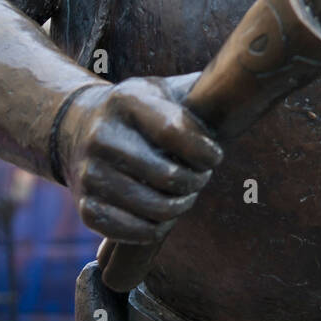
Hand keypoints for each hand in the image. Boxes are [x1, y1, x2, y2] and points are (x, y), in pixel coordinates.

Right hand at [55, 74, 222, 245]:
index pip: (173, 131)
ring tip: (186, 196)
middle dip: (196, 182)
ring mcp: (89, 172)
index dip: (203, 151)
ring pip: (152, 207)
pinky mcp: (85, 205)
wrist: (77, 127)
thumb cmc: (138, 111)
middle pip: (166, 176)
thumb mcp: (161, 89)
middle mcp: (102, 135)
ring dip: (179, 208)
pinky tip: (163, 217)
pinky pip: (128, 231)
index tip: (216, 156)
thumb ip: (196, 91)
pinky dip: (153, 230)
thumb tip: (243, 89)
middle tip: (201, 178)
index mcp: (126, 100)